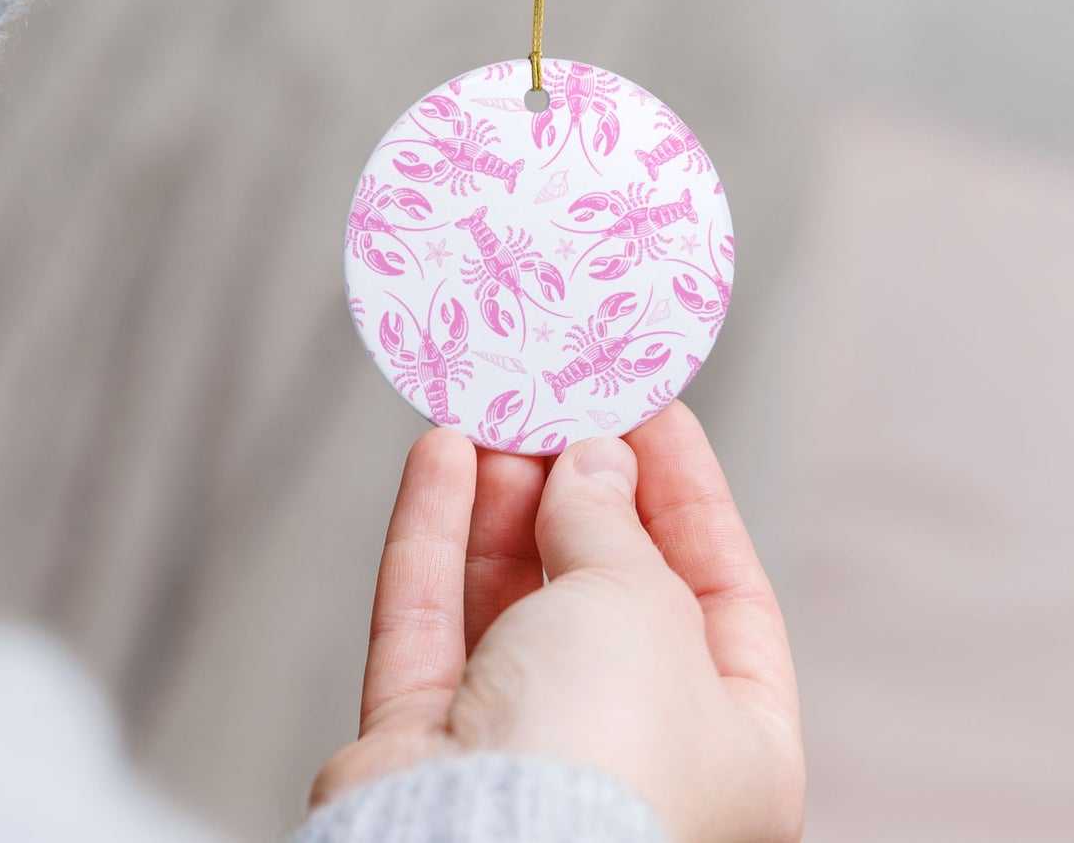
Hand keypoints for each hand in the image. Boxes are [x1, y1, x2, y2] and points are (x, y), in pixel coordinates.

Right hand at [313, 403, 803, 842]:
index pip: (725, 591)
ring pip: (510, 600)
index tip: (648, 410)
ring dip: (501, 502)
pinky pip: (431, 620)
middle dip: (578, 490)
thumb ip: (612, 522)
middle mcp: (630, 751)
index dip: (687, 493)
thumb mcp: (641, 602)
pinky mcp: (425, 744)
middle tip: (556, 405)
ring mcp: (521, 751)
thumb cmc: (603, 754)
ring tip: (494, 418)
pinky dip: (434, 535)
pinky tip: (438, 456)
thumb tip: (591, 462)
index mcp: (735, 747)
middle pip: (605, 590)